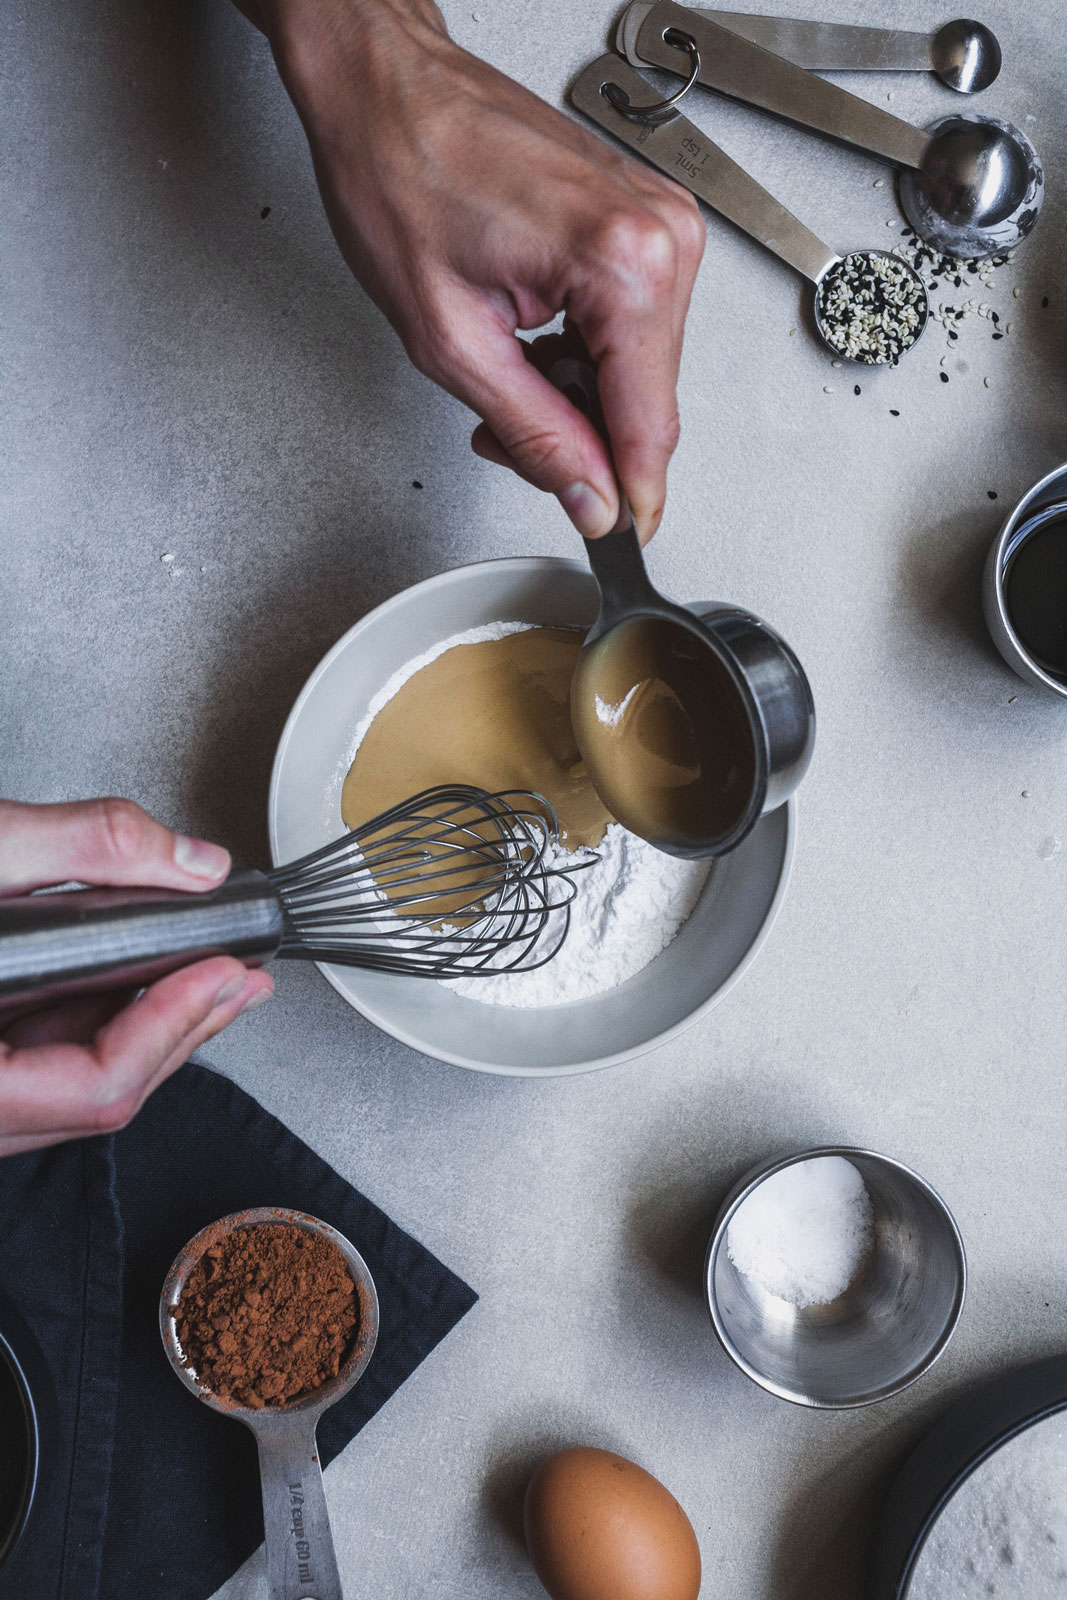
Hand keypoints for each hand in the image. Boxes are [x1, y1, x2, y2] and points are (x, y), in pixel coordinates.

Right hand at [0, 799, 273, 1155]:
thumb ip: (83, 848)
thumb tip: (192, 862)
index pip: (94, 1087)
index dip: (172, 1027)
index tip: (222, 972)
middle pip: (97, 1099)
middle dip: (183, 1031)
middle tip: (246, 980)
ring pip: (74, 1089)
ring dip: (149, 1031)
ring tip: (216, 978)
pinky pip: (44, 1065)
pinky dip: (99, 1024)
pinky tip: (141, 983)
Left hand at [255, 0, 703, 541]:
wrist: (384, 88)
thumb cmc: (399, 176)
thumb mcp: (453, 341)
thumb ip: (534, 434)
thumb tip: (588, 498)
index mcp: (622, 263)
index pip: (650, 424)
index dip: (627, 494)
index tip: (615, 533)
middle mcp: (660, 236)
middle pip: (649, 401)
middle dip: (584, 439)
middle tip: (503, 435)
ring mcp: (659, 221)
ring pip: (642, 368)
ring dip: (579, 394)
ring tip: (505, 367)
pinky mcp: (643, 217)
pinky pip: (634, 323)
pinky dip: (583, 350)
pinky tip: (531, 334)